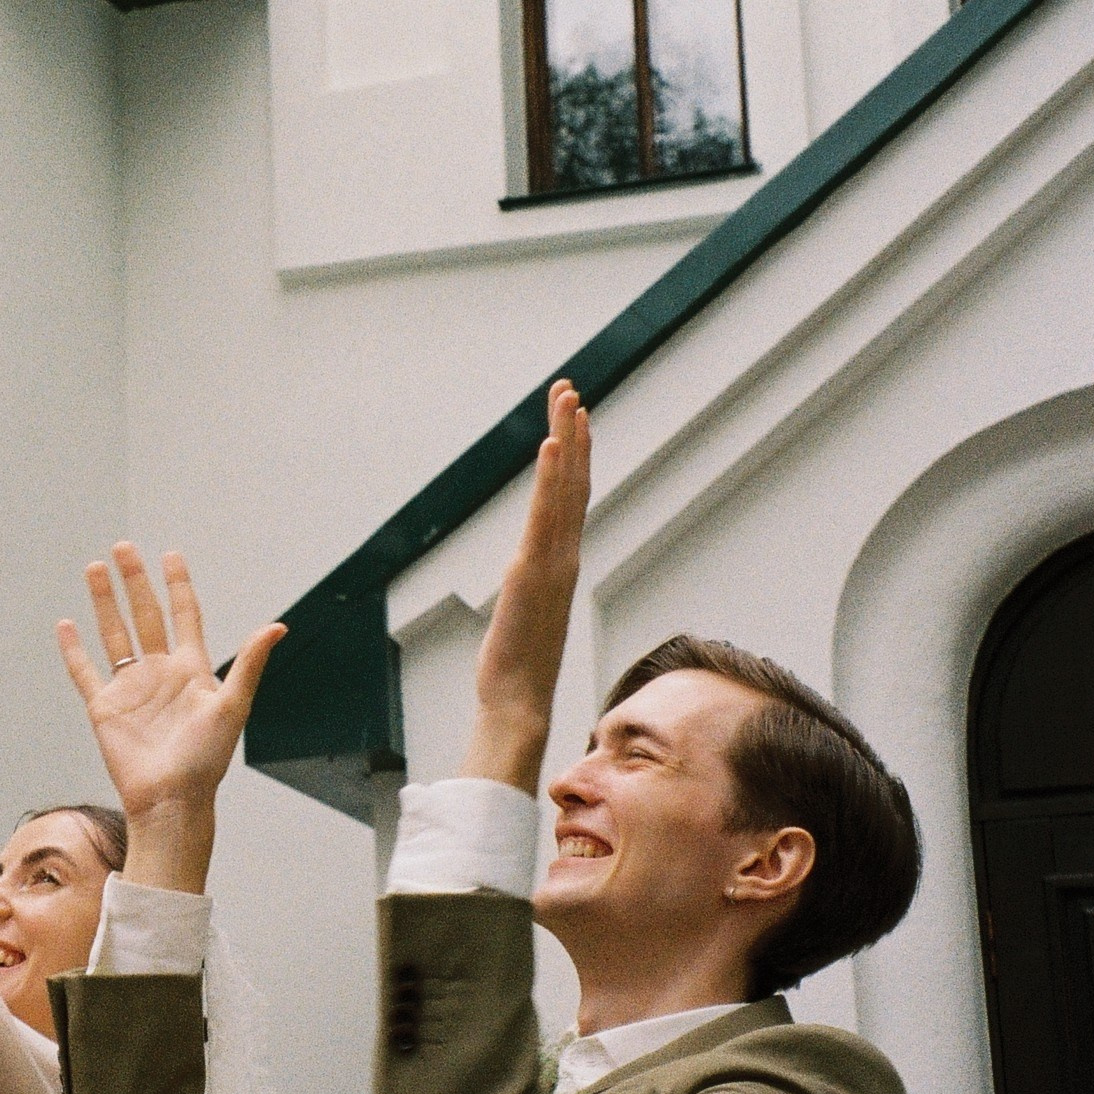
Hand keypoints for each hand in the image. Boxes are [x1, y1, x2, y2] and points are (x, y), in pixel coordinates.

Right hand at [58, 546, 283, 891]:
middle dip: (134, 581)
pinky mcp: (105, 709)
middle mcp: (160, 673)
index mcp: (192, 670)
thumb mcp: (233, 706)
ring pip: (114, 635)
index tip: (171, 555)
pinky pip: (85, 672)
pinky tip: (67, 625)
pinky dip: (74, 650)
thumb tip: (278, 626)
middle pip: (145, 615)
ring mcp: (131, 689)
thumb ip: (251, 664)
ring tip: (94, 568)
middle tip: (123, 547)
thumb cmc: (206, 760)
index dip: (178, 585)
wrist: (171, 800)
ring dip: (104, 602)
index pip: (184, 615)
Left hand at [462, 380, 590, 791]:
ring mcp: (552, 563)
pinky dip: (552, 479)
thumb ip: (530, 587)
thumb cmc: (517, 666)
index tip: (575, 416)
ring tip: (567, 400)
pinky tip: (551, 446)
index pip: (570, 499)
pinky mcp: (532, 572)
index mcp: (559, 563)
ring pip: (563, 490)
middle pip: (573, 483)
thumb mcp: (524, 612)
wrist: (517, 703)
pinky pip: (544, 516)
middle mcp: (563, 557)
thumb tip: (525, 574)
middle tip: (570, 389)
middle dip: (573, 433)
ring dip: (565, 441)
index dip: (575, 456)